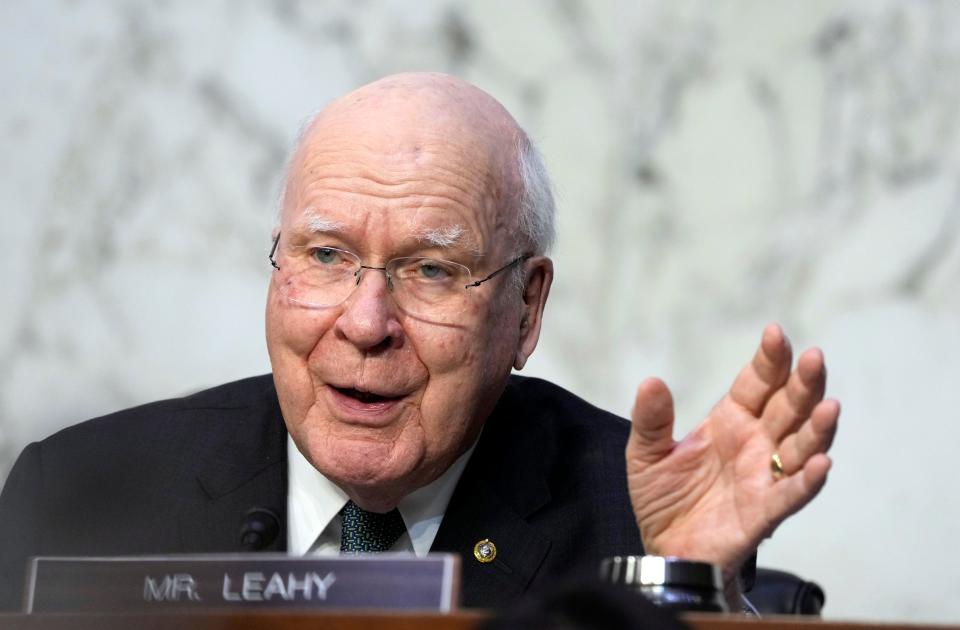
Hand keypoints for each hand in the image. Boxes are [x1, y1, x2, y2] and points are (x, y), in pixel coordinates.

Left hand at [625, 324, 838, 578]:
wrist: (665, 549)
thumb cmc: (663, 498)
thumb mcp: (646, 454)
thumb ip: (650, 420)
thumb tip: (651, 381)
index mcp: (730, 421)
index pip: (757, 383)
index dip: (769, 360)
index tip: (775, 333)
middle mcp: (756, 443)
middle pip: (788, 407)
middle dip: (803, 383)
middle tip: (814, 357)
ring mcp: (765, 476)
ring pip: (801, 446)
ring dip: (817, 428)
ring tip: (829, 406)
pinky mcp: (765, 512)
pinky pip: (791, 494)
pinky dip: (807, 481)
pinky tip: (821, 464)